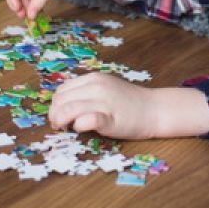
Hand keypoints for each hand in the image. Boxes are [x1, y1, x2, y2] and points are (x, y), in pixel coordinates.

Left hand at [48, 74, 208, 138]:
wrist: (154, 109)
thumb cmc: (128, 102)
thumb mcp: (105, 88)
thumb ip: (86, 92)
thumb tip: (62, 104)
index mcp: (93, 78)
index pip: (62, 90)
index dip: (55, 105)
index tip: (58, 116)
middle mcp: (96, 87)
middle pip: (61, 100)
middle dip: (54, 114)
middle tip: (59, 125)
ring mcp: (104, 102)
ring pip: (69, 109)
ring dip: (61, 121)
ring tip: (65, 128)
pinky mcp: (110, 118)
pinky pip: (87, 119)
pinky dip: (79, 125)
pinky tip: (82, 128)